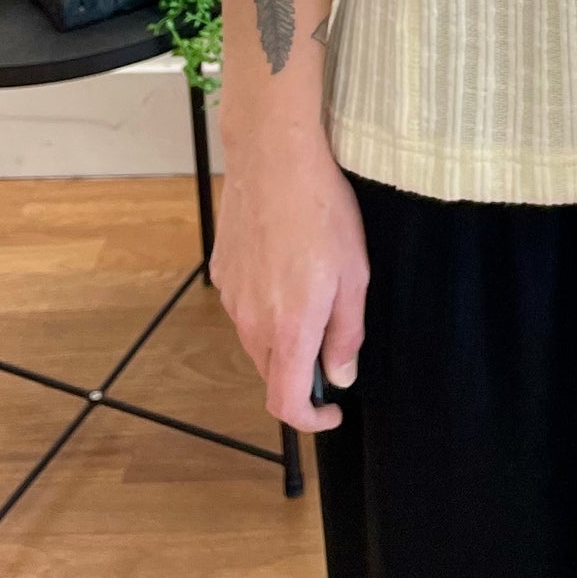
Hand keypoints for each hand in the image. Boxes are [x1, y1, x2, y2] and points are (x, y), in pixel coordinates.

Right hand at [210, 132, 368, 431]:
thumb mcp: (355, 274)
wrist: (274, 158)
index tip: (332, 410)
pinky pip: (244, 306)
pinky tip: (285, 263)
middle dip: (302, 370)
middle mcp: (252, 321)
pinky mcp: (221, 272)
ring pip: (257, 340)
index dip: (310, 419)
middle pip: (272, 371)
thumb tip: (340, 376)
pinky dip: (266, 304)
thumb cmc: (322, 210)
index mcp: (290, 327)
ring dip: (284, 335)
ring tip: (312, 286)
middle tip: (332, 336)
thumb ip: (347, 333)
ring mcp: (231, 297)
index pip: (286, 402)